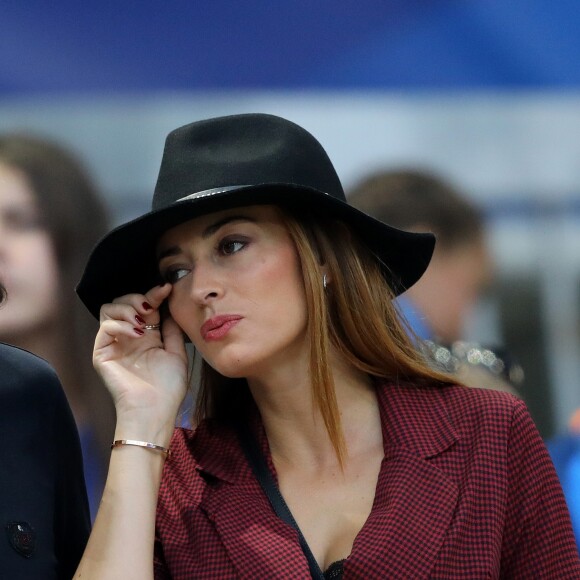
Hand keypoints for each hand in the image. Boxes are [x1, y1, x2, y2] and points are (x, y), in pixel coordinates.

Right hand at [94, 283, 187, 438]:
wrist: (154, 410)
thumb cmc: (168, 388)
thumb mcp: (177, 354)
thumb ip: (172, 330)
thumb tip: (170, 308)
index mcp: (147, 336)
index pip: (146, 306)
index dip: (154, 294)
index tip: (167, 287)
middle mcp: (129, 336)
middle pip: (123, 301)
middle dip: (137, 297)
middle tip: (149, 307)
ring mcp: (115, 343)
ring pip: (109, 308)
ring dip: (126, 307)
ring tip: (141, 319)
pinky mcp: (103, 353)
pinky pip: (105, 327)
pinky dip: (120, 324)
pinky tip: (135, 333)